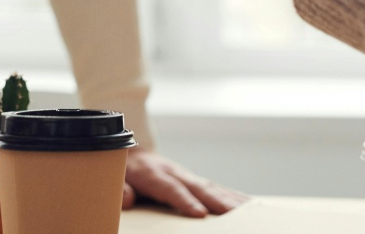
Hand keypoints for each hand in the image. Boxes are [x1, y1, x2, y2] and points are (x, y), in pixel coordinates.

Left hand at [123, 149, 249, 217]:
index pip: (170, 189)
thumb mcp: (113, 177)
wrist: (131, 150)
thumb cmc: (122, 170)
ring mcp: (186, 175)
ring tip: (250, 211)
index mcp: (152, 174)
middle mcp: (173, 172)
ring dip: (231, 199)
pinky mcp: (194, 180)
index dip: (185, 201)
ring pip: (211, 187)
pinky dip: (233, 196)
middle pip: (198, 187)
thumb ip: (119, 188)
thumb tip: (127, 199)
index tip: (200, 214)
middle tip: (235, 214)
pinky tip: (249, 204)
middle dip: (217, 201)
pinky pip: (215, 188)